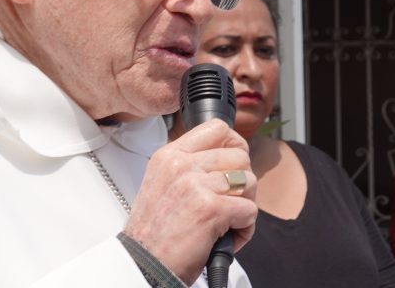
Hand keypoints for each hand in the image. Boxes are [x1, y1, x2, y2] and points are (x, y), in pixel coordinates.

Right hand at [124, 119, 257, 283]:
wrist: (144, 265)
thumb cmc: (155, 233)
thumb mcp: (162, 184)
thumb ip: (190, 166)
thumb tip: (228, 157)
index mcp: (169, 155)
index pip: (217, 128)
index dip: (235, 145)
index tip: (235, 164)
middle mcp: (181, 165)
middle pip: (240, 156)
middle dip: (243, 182)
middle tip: (230, 202)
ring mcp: (195, 185)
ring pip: (249, 181)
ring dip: (245, 205)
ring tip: (228, 222)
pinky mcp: (211, 208)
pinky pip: (250, 210)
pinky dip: (245, 229)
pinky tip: (227, 237)